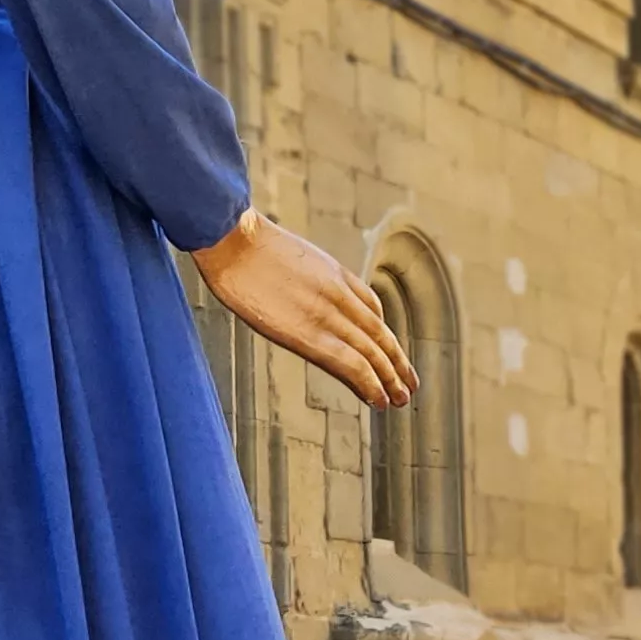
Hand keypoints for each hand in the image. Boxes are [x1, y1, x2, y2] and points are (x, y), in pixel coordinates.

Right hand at [189, 210, 416, 408]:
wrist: (230, 239)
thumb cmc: (238, 243)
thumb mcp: (281, 251)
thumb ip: (295, 271)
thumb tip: (278, 280)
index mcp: (332, 272)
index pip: (371, 307)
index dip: (384, 334)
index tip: (391, 352)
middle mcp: (338, 295)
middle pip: (378, 333)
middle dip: (397, 361)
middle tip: (410, 384)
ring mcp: (327, 315)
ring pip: (372, 352)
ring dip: (390, 379)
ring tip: (401, 400)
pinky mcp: (312, 336)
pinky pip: (353, 363)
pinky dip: (370, 384)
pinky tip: (379, 399)